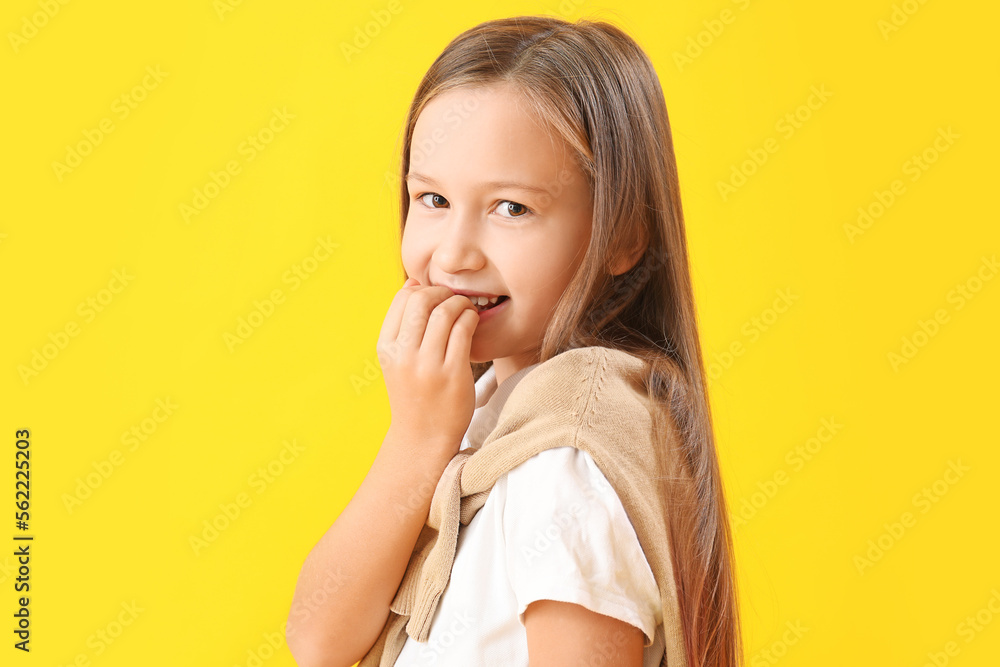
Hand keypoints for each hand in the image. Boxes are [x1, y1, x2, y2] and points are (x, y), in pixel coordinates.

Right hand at [376, 277, 480, 457]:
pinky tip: (473, 322)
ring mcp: (428, 366)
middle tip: (453, 298)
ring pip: (444, 312)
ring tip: (466, 309)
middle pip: (422, 301)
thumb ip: (403, 325)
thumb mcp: (397, 359)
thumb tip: (413, 283)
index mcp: (386, 348)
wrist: (423, 437)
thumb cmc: (414, 393)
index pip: (402, 300)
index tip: (435, 294)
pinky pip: (463, 330)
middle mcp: (404, 355)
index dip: (422, 289)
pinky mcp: (453, 374)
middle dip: (442, 292)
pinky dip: (470, 318)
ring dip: (460, 303)